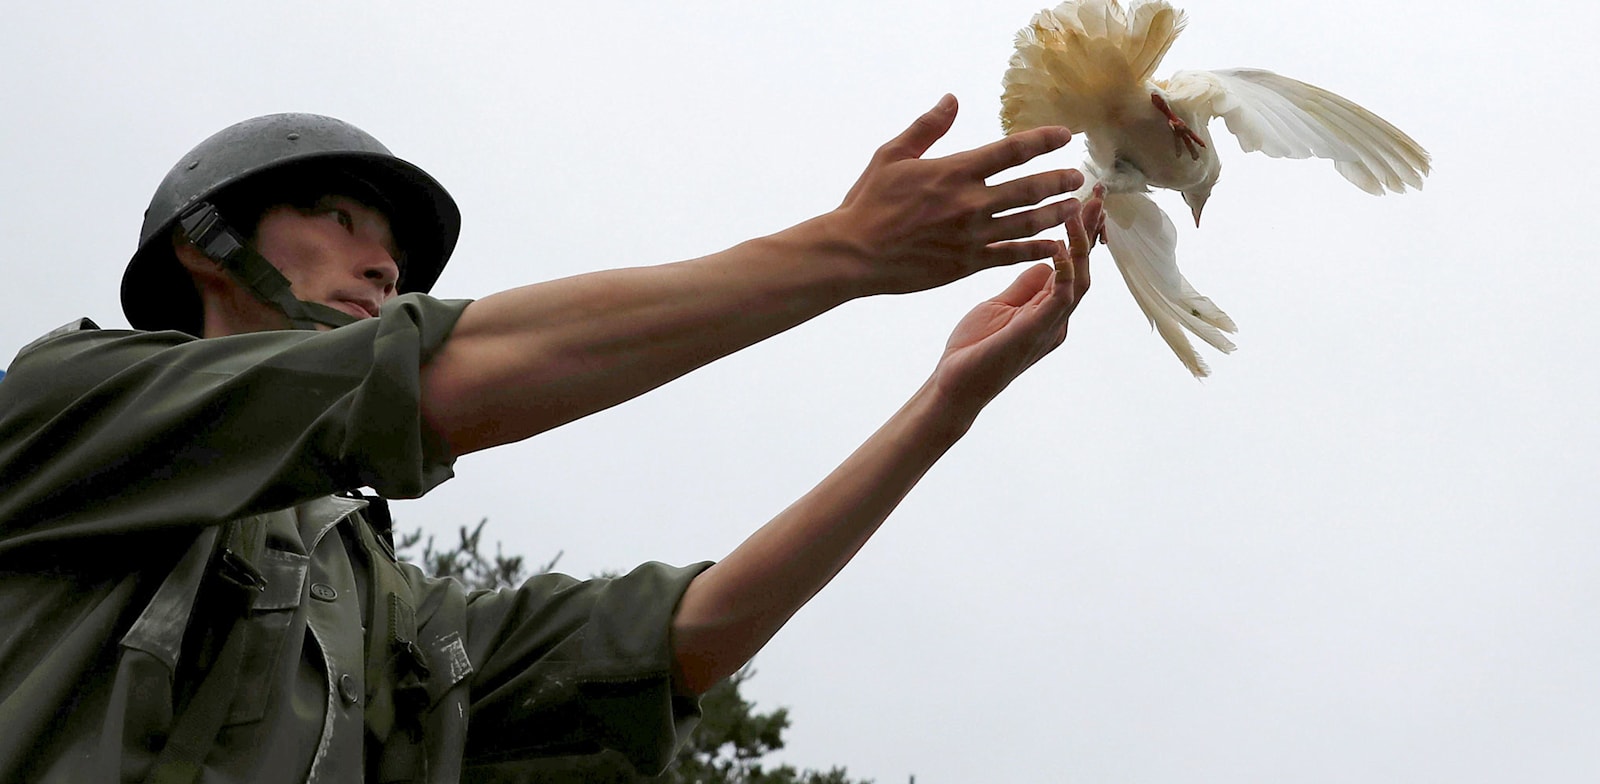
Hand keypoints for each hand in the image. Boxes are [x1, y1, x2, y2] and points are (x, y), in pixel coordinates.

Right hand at [830, 94, 1084, 294]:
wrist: (854, 254)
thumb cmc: (869, 202)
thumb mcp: (892, 155)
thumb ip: (928, 127)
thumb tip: (952, 99)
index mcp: (955, 171)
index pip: (1012, 150)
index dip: (1044, 140)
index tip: (1065, 136)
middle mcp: (970, 203)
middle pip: (1030, 188)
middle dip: (1059, 180)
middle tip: (1078, 176)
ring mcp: (972, 236)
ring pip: (1028, 223)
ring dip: (1057, 213)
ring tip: (1074, 206)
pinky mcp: (968, 263)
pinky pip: (1012, 255)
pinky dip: (1037, 250)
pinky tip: (1054, 246)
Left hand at [929, 191, 1102, 412]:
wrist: (955, 385)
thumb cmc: (974, 348)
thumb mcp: (1001, 306)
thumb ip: (1025, 284)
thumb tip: (1046, 255)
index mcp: (1049, 310)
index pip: (1072, 264)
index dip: (1081, 233)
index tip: (1085, 199)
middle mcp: (1058, 318)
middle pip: (1084, 268)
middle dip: (1091, 230)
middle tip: (1096, 194)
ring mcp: (1051, 327)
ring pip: (1080, 280)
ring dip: (1081, 245)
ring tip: (1080, 210)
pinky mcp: (1037, 333)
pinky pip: (1060, 298)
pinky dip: (1063, 271)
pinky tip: (1059, 247)